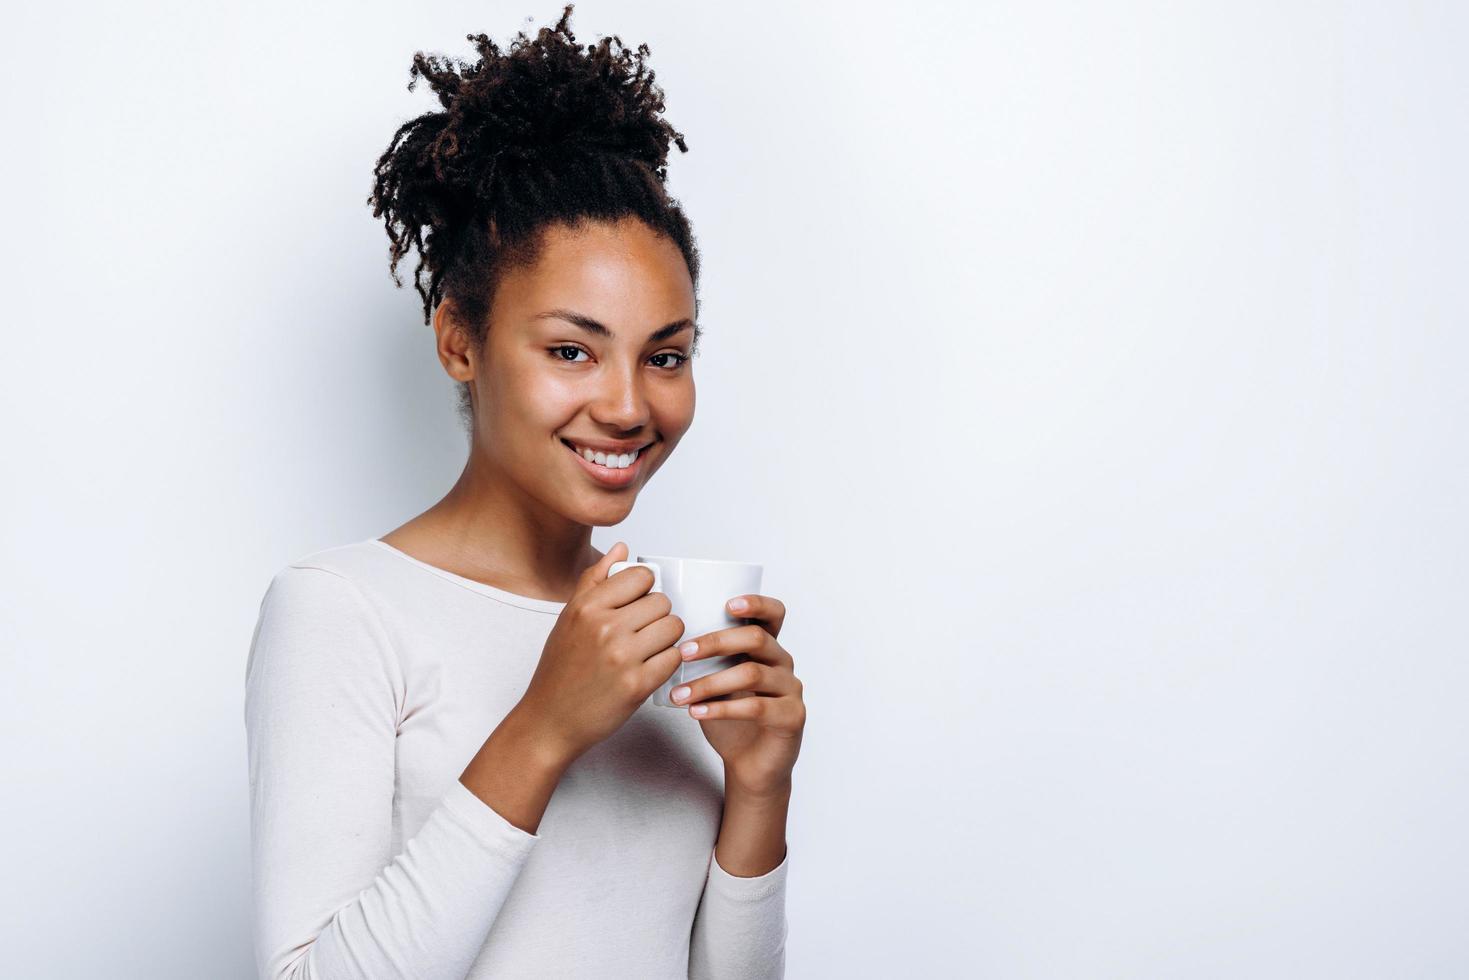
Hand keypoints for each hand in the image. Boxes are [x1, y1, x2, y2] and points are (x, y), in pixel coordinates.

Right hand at [515, 542, 684, 765]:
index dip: (645, 589)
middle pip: (662, 602)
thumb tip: (622, 548)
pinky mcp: (638, 685)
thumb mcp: (568, 618)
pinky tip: (650, 667)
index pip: (642, 576)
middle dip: (657, 615)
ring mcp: (623, 656)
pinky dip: (667, 662)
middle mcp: (605, 627)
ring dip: (667, 638)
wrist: (550, 720)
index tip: (636, 604)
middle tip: (642, 632)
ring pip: (674, 627)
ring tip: (648, 649)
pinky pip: (674, 658)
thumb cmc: (560, 670)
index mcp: (587, 607)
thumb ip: (596, 579)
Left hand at [669, 593, 804, 798]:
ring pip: (751, 673)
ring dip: (710, 683)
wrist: (750, 764)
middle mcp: (783, 662)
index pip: (773, 613)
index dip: (756, 603)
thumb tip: (661, 638)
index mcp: (767, 647)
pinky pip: (756, 707)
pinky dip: (721, 709)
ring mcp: (790, 689)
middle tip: (683, 652)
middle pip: (756, 639)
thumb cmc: (729, 717)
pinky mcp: (791, 717)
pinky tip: (696, 712)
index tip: (728, 604)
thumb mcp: (714, 682)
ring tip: (679, 694)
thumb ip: (702, 661)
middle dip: (716, 642)